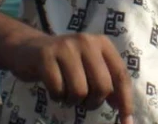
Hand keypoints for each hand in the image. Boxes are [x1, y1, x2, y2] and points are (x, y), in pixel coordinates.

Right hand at [4, 31, 132, 123]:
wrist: (30, 48)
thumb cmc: (66, 62)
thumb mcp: (90, 66)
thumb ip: (107, 81)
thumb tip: (123, 108)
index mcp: (102, 43)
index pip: (121, 74)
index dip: (125, 99)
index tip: (126, 121)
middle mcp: (87, 42)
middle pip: (102, 85)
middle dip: (93, 102)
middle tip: (83, 100)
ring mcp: (66, 47)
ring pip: (79, 91)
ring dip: (72, 100)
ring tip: (66, 92)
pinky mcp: (46, 56)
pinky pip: (58, 90)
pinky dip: (56, 96)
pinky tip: (54, 87)